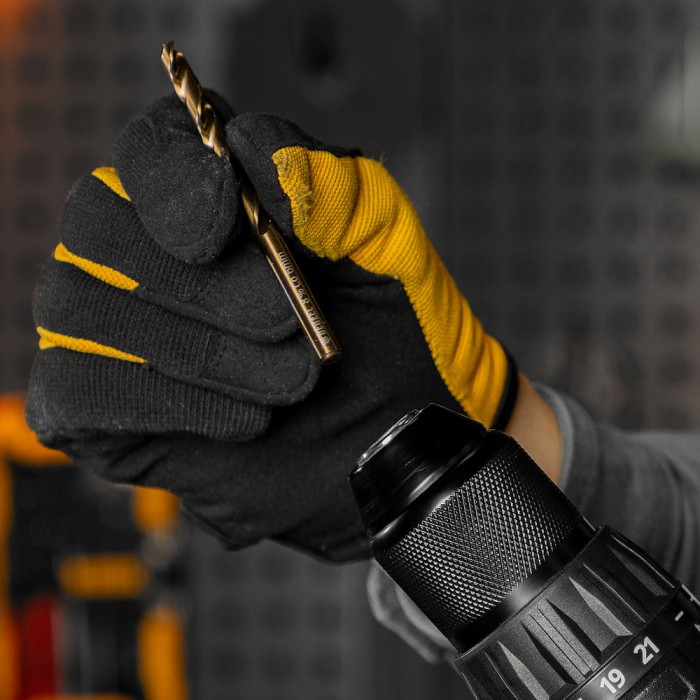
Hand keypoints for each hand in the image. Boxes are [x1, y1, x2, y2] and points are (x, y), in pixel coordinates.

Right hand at [26, 94, 517, 561]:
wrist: (391, 442)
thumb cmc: (388, 335)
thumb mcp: (383, 245)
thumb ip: (326, 183)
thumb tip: (246, 150)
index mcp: (210, 196)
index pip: (150, 148)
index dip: (173, 177)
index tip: (225, 223)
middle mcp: (146, 252)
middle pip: (99, 222)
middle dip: (198, 282)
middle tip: (284, 325)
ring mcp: (112, 328)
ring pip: (82, 303)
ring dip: (199, 351)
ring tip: (289, 384)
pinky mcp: (98, 406)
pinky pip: (77, 386)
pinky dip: (167, 402)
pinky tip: (246, 421)